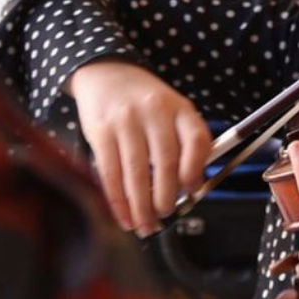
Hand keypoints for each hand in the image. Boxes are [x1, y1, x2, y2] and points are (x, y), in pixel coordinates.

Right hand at [69, 60, 211, 234]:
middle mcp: (154, 112)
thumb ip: (184, 142)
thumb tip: (190, 189)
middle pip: (165, 162)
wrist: (107, 73)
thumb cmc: (145, 102)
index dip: (196, 170)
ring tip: (145, 225)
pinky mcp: (101, 131)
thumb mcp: (172, 110)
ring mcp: (126, 121)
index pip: (197, 140)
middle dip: (166, 198)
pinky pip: (110, 173)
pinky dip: (117, 201)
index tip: (192, 192)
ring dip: (141, 206)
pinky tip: (123, 216)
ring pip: (136, 172)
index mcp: (179, 108)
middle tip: (164, 216)